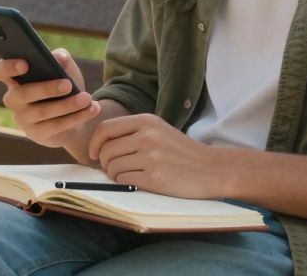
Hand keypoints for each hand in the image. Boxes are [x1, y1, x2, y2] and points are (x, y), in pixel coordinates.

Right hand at [0, 48, 100, 148]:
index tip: (25, 63)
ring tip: (87, 98)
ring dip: (67, 105)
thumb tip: (59, 57)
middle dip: (46, 89)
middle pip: (22, 94)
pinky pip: (55, 126)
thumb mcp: (65, 69)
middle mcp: (13, 99)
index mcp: (14, 78)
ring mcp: (22, 118)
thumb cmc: (63, 85)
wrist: (73, 114)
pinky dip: (75, 117)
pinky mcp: (36, 134)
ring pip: (42, 112)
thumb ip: (62, 58)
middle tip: (68, 85)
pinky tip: (91, 109)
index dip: (8, 67)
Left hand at [88, 114, 224, 198]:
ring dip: (114, 175)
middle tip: (114, 169)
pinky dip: (125, 184)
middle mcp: (147, 136)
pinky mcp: (154, 177)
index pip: (106, 128)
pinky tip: (137, 182)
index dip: (94, 143)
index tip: (94, 154)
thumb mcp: (160, 131)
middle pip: (105, 150)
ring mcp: (151, 156)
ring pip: (112, 167)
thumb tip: (99, 146)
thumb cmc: (182, 152)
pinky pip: (123, 181)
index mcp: (147, 121)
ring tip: (129, 175)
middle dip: (104, 163)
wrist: (212, 169)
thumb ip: (133, 132)